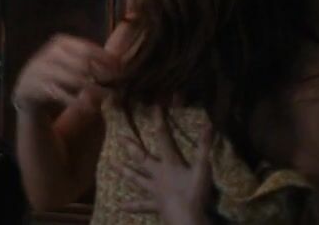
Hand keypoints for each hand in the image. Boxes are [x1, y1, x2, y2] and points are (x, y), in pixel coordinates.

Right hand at [12, 34, 120, 115]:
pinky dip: (76, 102)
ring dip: (92, 88)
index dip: (105, 57)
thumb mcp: (71, 61)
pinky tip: (90, 108)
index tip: (120, 67)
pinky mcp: (36, 88)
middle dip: (100, 72)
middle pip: (80, 62)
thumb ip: (90, 58)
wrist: (27, 89)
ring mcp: (40, 71)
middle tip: (116, 82)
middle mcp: (48, 54)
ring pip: (72, 79)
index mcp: (59, 43)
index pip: (86, 48)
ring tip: (107, 95)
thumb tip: (119, 59)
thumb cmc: (56, 73)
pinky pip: (60, 95)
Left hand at [116, 106, 214, 224]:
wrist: (186, 219)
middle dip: (132, 146)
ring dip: (124, 171)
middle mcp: (158, 175)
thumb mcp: (203, 169)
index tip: (155, 105)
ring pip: (136, 179)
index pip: (163, 137)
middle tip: (119, 137)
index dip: (159, 120)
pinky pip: (142, 206)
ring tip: (110, 164)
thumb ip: (205, 146)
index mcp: (169, 164)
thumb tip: (208, 124)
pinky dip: (132, 206)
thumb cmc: (194, 193)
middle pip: (142, 158)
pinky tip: (120, 206)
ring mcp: (154, 191)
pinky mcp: (155, 206)